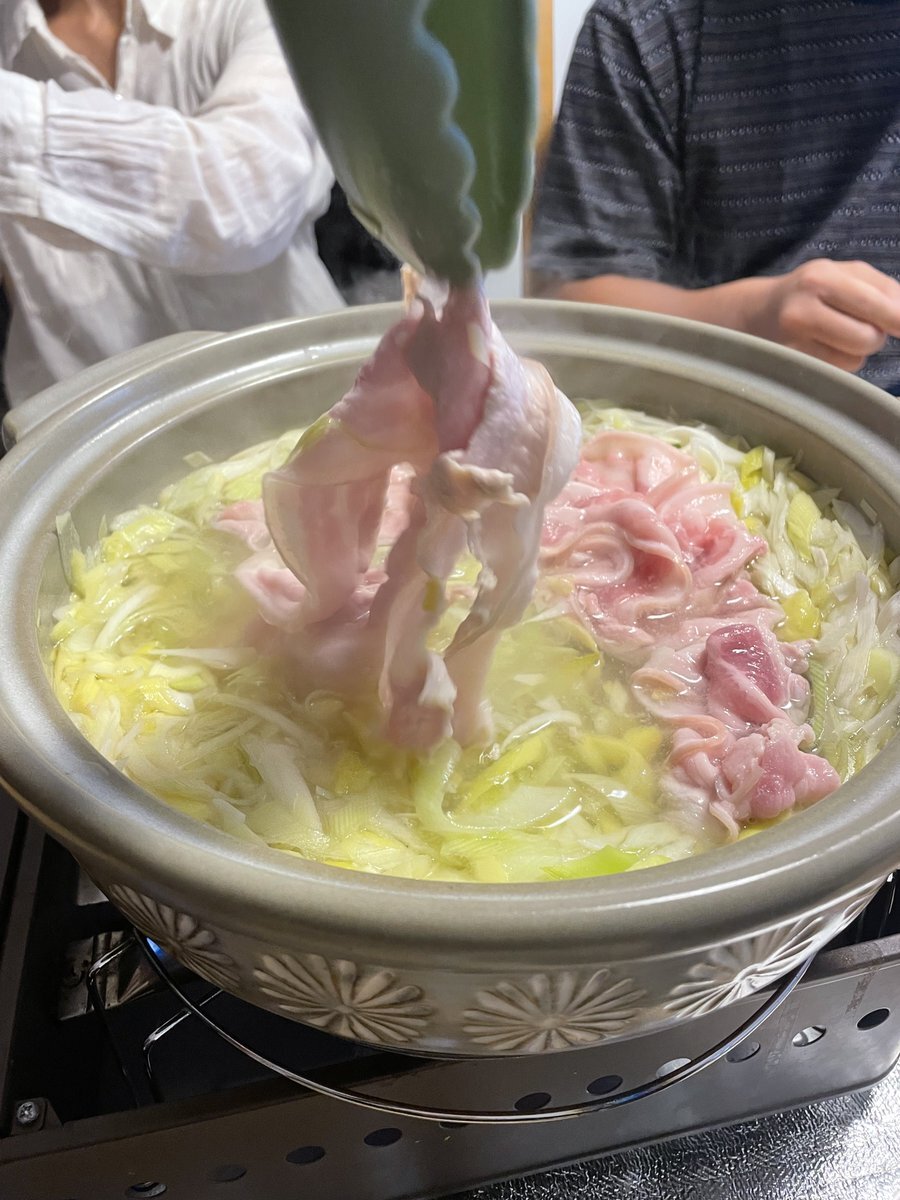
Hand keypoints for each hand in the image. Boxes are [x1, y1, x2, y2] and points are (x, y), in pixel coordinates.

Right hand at [746, 259, 899, 371]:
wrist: (758, 312)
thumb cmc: (813, 290)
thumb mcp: (846, 274)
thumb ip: (884, 290)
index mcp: (822, 277)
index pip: (876, 305)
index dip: (899, 320)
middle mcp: (803, 308)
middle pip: (868, 338)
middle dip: (876, 336)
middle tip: (864, 327)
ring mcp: (793, 341)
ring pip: (854, 359)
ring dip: (857, 351)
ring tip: (838, 335)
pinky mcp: (791, 364)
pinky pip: (838, 371)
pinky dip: (840, 361)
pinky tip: (823, 347)